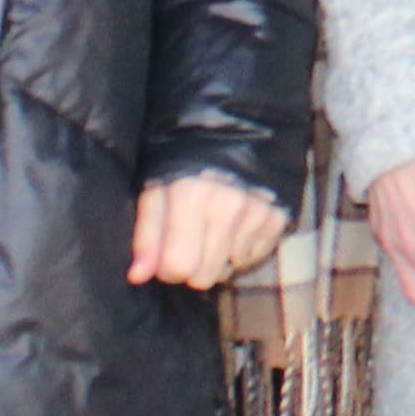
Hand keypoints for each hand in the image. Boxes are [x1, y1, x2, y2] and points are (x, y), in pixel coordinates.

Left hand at [131, 172, 287, 289]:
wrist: (232, 137)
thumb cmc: (183, 170)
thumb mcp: (154, 192)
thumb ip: (145, 236)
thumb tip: (137, 276)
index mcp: (191, 195)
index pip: (177, 267)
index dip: (166, 268)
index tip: (166, 251)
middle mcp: (228, 204)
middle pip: (204, 278)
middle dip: (192, 267)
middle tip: (189, 241)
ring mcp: (257, 211)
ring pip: (229, 270)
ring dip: (218, 257)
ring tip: (213, 228)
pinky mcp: (277, 218)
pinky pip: (252, 259)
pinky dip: (241, 249)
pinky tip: (234, 227)